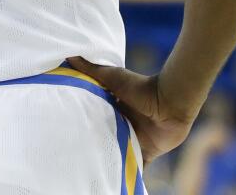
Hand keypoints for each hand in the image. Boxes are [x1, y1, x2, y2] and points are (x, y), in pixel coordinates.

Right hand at [67, 57, 196, 164]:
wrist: (170, 102)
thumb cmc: (142, 86)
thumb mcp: (112, 76)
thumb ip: (91, 69)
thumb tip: (69, 54)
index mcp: (114, 109)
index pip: (94, 120)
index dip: (82, 126)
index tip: (65, 132)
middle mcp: (123, 126)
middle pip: (104, 139)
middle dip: (92, 147)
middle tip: (73, 157)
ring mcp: (134, 141)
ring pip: (117, 156)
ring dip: (108, 162)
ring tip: (87, 174)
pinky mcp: (146, 154)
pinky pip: (136, 169)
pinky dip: (129, 177)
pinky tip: (116, 185)